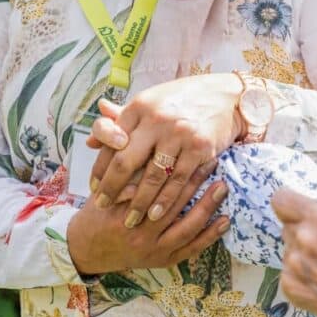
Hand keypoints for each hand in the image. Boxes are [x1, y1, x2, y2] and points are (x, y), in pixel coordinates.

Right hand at [67, 159, 228, 273]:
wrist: (88, 248)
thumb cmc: (99, 210)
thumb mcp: (101, 185)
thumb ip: (115, 163)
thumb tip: (125, 134)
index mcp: (123, 211)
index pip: (154, 186)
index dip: (174, 167)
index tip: (190, 149)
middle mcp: (139, 233)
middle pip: (173, 205)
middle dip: (195, 182)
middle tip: (214, 161)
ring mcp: (153, 250)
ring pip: (186, 228)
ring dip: (207, 207)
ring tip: (223, 187)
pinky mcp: (164, 261)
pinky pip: (191, 249)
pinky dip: (209, 235)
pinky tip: (225, 220)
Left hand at [87, 74, 243, 228]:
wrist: (226, 96)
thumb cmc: (182, 100)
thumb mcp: (149, 103)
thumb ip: (120, 121)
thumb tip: (90, 141)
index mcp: (140, 105)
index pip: (110, 140)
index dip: (100, 167)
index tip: (94, 187)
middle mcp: (156, 118)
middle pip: (125, 161)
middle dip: (111, 188)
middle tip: (103, 206)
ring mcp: (179, 133)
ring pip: (152, 176)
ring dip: (139, 202)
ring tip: (129, 219)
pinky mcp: (199, 147)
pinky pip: (178, 180)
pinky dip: (166, 200)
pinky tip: (155, 213)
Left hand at [272, 187, 316, 316]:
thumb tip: (307, 219)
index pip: (281, 199)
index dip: (288, 206)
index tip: (294, 212)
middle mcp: (304, 236)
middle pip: (287, 227)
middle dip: (301, 235)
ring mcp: (294, 262)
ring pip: (288, 251)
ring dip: (301, 257)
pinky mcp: (289, 285)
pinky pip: (287, 274)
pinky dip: (301, 279)